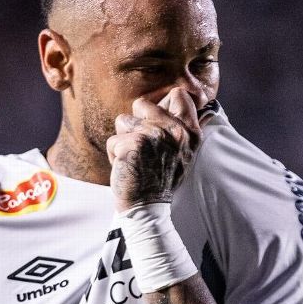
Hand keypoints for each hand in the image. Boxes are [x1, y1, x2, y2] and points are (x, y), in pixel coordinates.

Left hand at [106, 88, 201, 211]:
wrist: (148, 208)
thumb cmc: (161, 180)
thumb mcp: (184, 153)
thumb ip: (183, 127)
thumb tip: (183, 97)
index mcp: (189, 132)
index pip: (179, 95)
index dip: (162, 105)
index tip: (157, 123)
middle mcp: (174, 131)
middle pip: (142, 104)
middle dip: (136, 123)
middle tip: (143, 147)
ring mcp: (153, 136)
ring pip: (122, 120)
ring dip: (123, 139)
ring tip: (135, 158)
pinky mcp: (131, 145)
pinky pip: (112, 140)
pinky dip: (114, 155)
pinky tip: (126, 168)